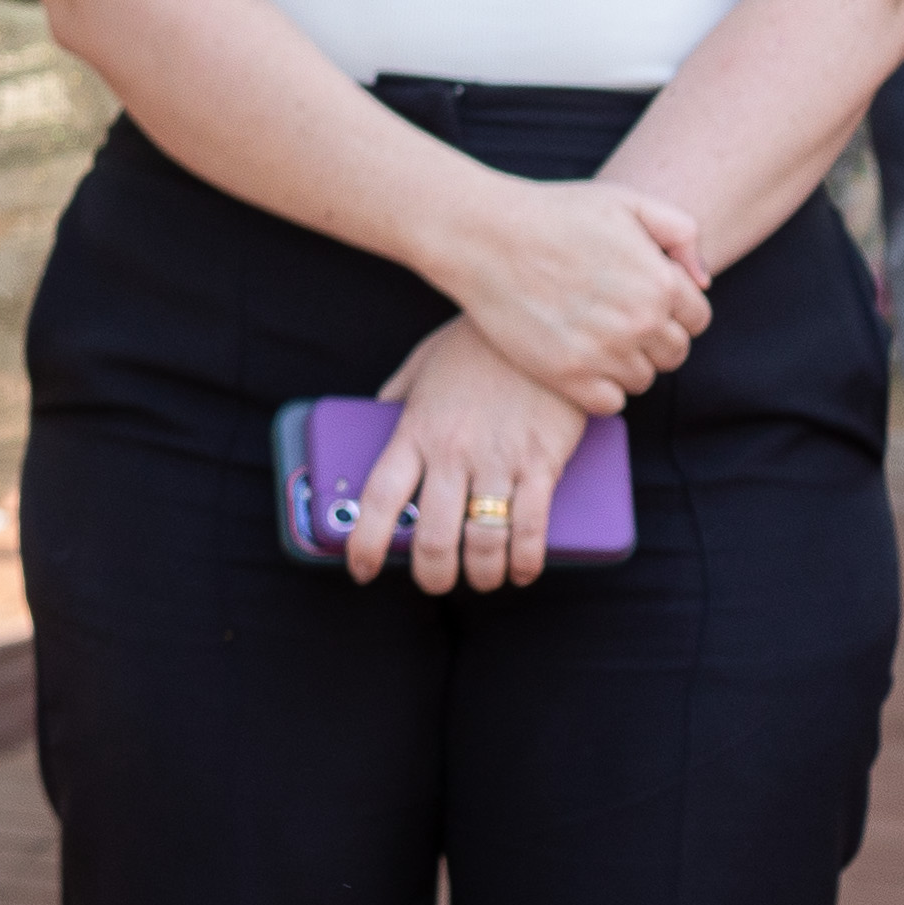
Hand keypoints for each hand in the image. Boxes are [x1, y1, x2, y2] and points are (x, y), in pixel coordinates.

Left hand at [343, 318, 594, 593]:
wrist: (540, 321)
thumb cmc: (477, 344)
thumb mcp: (421, 366)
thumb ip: (396, 397)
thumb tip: (373, 418)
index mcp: (414, 431)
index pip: (380, 499)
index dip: (367, 542)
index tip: (359, 568)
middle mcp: (452, 452)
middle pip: (433, 534)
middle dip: (432, 573)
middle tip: (435, 583)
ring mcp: (498, 460)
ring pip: (483, 540)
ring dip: (481, 574)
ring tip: (482, 580)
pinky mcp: (543, 462)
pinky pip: (531, 527)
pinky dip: (525, 560)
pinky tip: (522, 571)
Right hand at [423, 170, 707, 407]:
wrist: (481, 234)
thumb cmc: (552, 213)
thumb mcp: (626, 201)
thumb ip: (681, 233)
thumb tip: (703, 282)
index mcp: (662, 283)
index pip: (696, 320)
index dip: (670, 309)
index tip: (638, 298)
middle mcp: (640, 322)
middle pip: (673, 354)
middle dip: (652, 338)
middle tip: (612, 317)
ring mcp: (604, 352)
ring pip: (642, 380)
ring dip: (625, 363)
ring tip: (592, 336)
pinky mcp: (567, 375)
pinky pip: (610, 402)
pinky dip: (601, 388)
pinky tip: (579, 360)